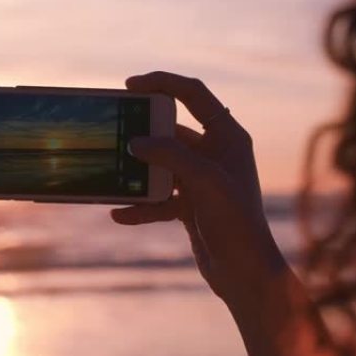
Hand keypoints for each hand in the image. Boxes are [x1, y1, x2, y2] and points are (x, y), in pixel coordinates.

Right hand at [112, 71, 285, 302]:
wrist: (244, 272)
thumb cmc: (235, 222)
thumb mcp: (203, 180)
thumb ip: (170, 155)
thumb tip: (135, 142)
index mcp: (227, 136)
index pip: (193, 94)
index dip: (162, 83)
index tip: (130, 86)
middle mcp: (215, 153)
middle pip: (171, 132)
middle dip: (143, 133)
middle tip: (114, 130)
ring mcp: (202, 180)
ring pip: (161, 166)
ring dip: (137, 172)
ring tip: (112, 173)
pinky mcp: (191, 205)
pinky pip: (159, 198)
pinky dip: (141, 205)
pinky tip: (119, 213)